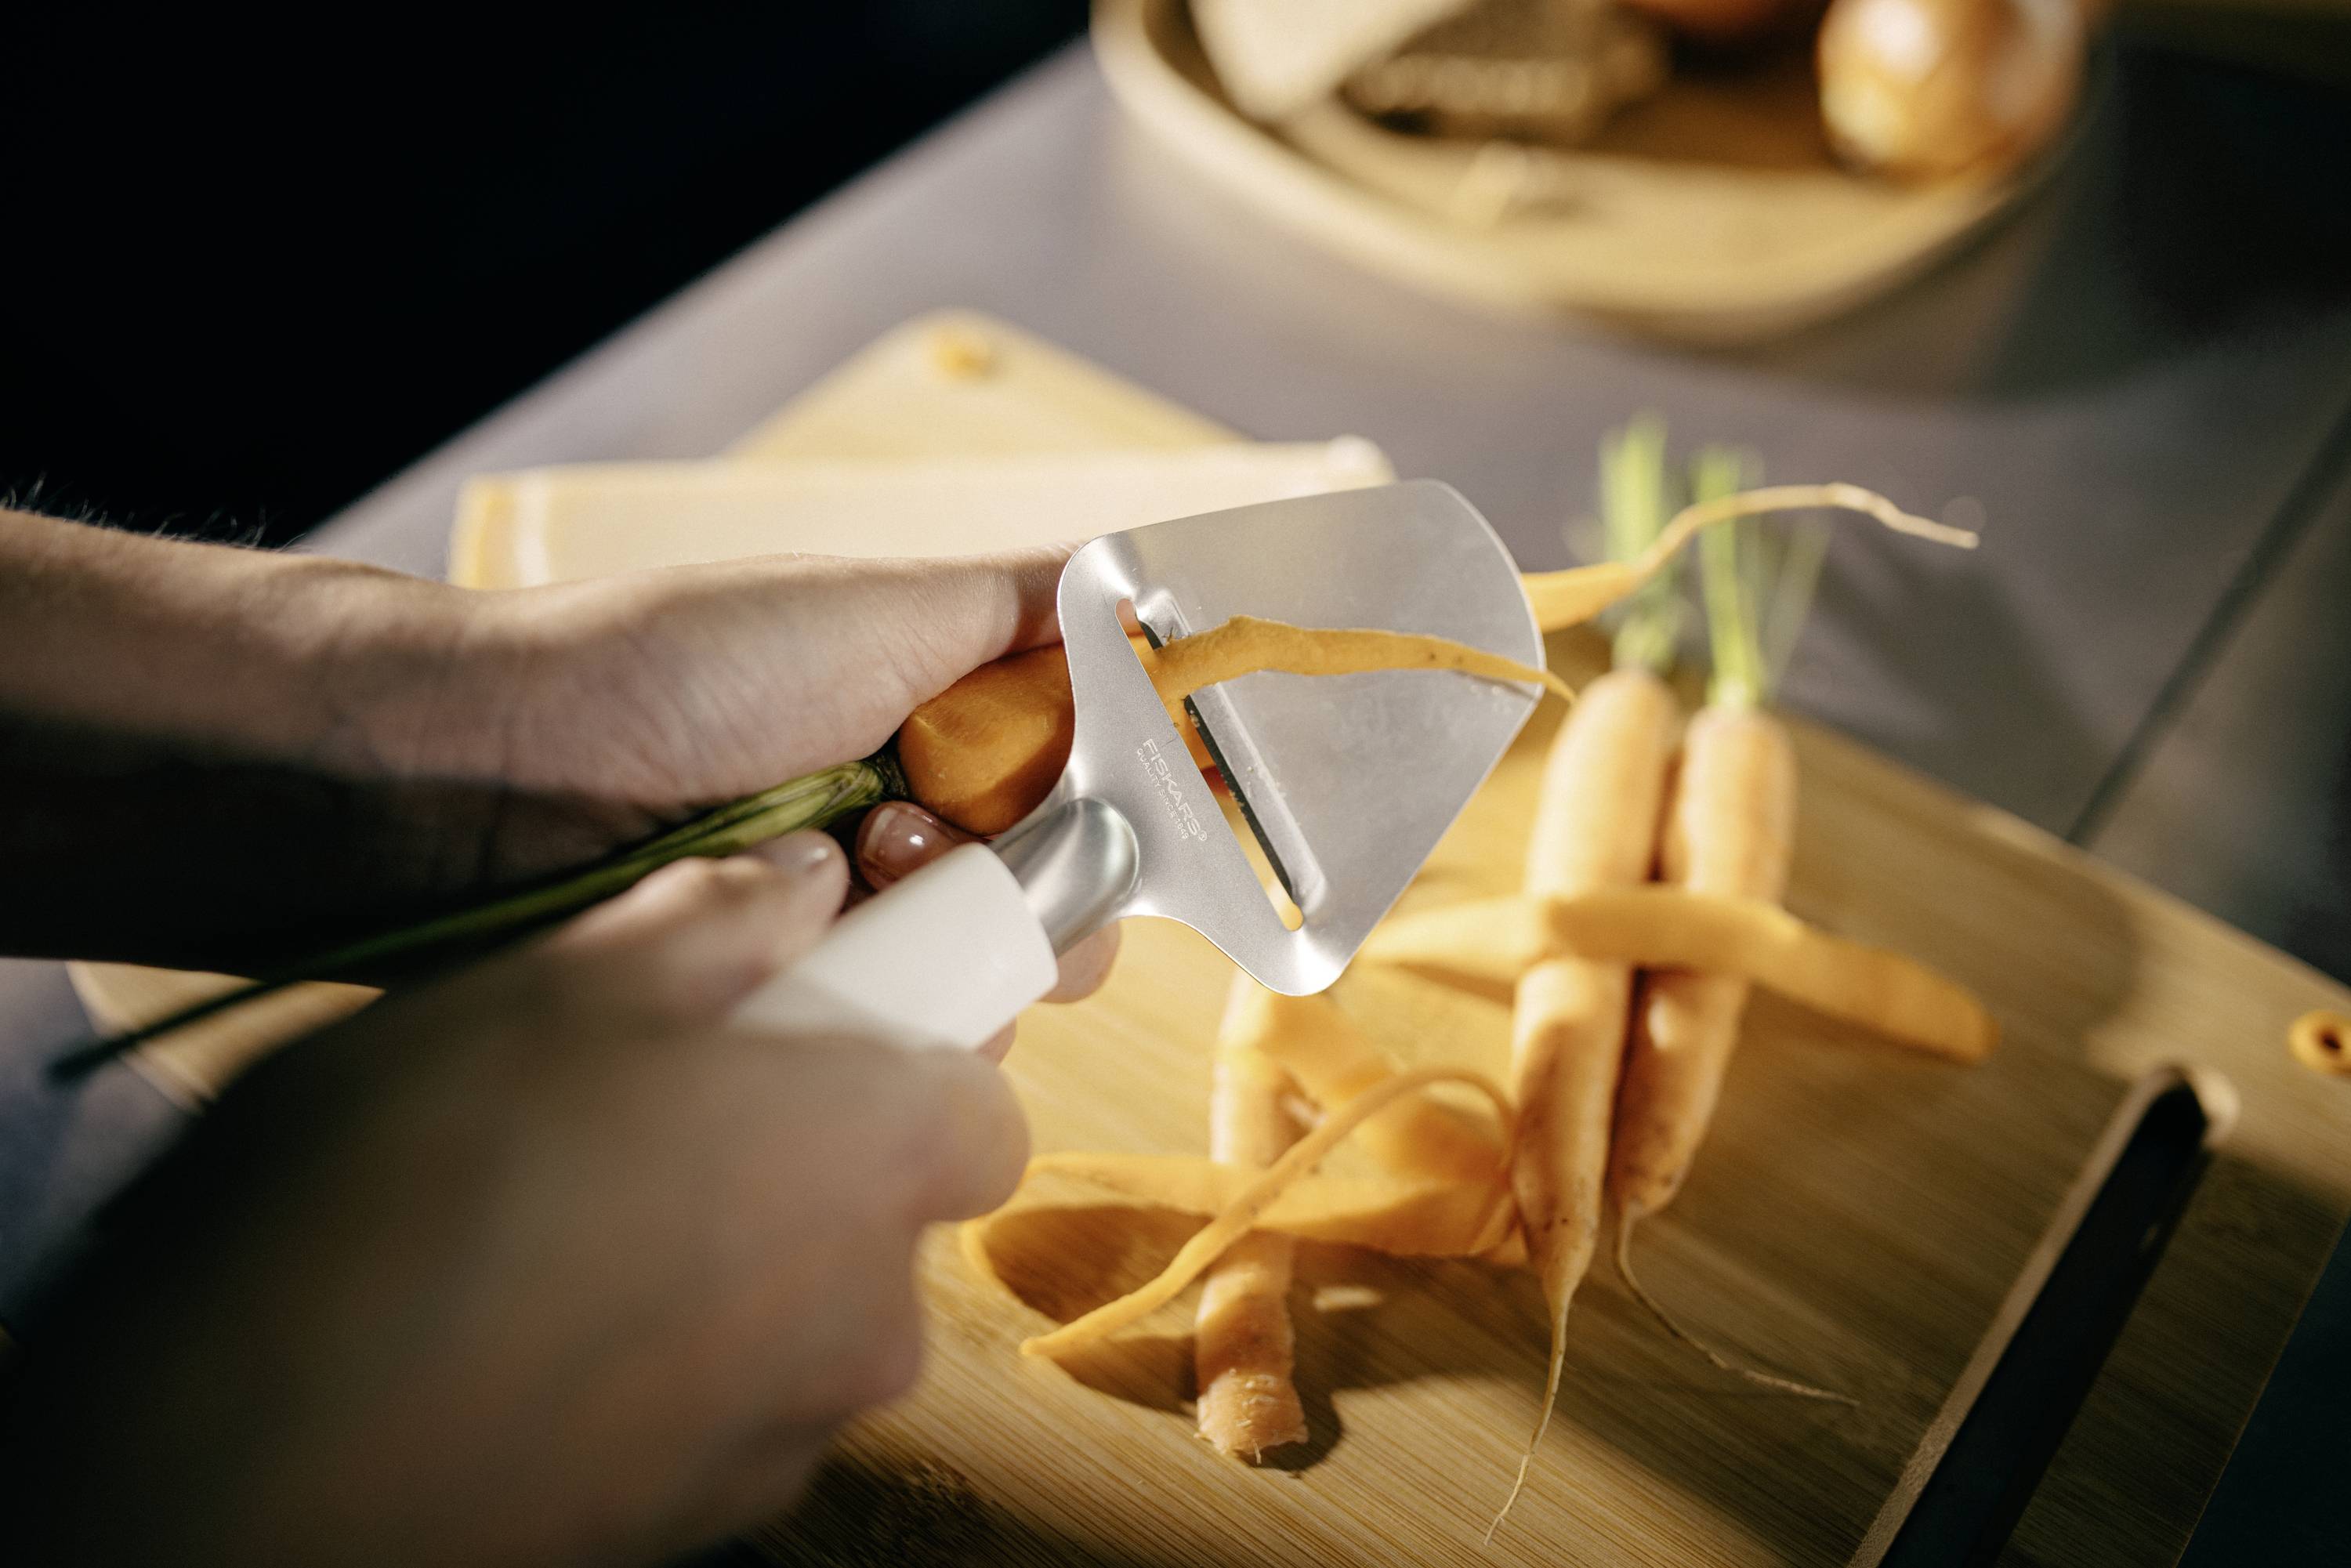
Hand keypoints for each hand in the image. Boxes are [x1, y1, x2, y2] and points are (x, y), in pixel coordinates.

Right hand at [5, 833, 1022, 1564]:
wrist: (249, 1450)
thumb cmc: (421, 1182)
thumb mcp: (563, 981)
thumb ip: (719, 920)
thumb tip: (800, 882)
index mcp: (876, 1156)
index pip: (978, 1100)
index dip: (902, 1048)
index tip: (814, 1017)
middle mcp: (866, 1315)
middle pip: (882, 1209)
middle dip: (794, 1150)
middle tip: (648, 1098)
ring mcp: (782, 1436)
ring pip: (792, 1310)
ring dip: (715, 1252)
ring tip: (552, 1208)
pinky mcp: (689, 1519)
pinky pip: (710, 1401)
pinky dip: (652, 1353)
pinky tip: (521, 1316)